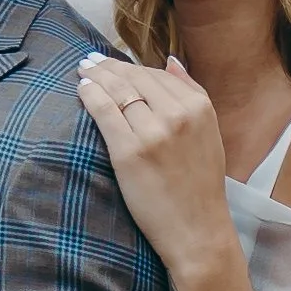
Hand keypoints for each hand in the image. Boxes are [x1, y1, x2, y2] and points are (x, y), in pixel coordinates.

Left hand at [76, 54, 235, 279]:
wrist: (196, 230)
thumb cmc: (200, 185)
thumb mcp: (209, 133)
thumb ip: (192, 94)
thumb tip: (170, 61)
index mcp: (199, 108)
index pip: (157, 74)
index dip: (130, 66)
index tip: (112, 63)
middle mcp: (178, 114)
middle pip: (134, 78)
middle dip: (109, 67)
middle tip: (90, 61)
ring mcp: (153, 132)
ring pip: (117, 91)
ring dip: (96, 76)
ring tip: (83, 70)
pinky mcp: (129, 152)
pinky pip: (104, 112)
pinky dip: (90, 95)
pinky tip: (81, 90)